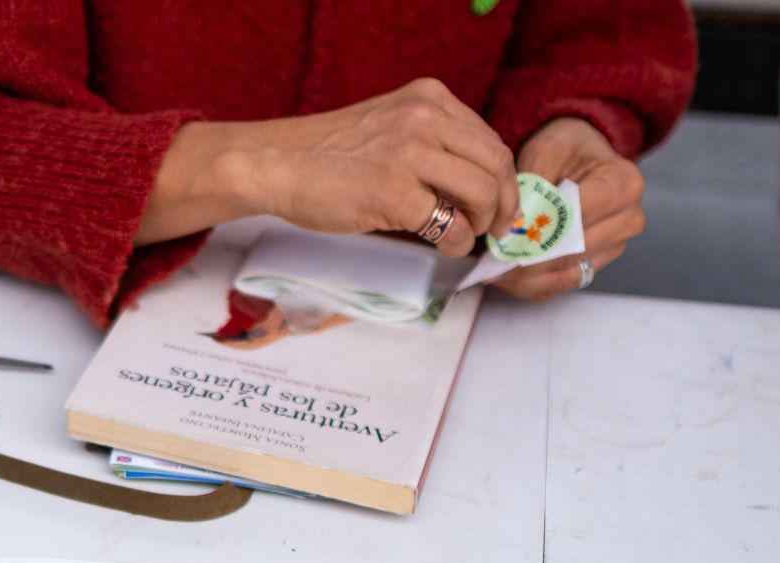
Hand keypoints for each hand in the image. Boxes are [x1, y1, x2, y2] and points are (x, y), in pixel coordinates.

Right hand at [265, 80, 519, 257]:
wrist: (275, 162)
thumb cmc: (325, 154)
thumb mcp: (388, 125)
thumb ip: (429, 141)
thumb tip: (472, 186)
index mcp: (428, 98)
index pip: (489, 140)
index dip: (503, 178)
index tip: (500, 204)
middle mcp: (425, 118)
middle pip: (495, 165)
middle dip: (504, 204)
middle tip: (496, 229)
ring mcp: (410, 154)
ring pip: (482, 193)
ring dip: (481, 224)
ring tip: (462, 236)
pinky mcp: (394, 192)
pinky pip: (450, 225)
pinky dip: (455, 243)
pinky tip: (442, 246)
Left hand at [495, 117, 645, 300]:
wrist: (580, 158)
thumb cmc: (565, 149)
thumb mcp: (546, 150)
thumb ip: (533, 184)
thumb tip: (516, 226)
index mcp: (623, 184)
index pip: (576, 218)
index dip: (538, 231)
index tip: (502, 238)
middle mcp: (628, 219)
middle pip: (572, 252)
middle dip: (527, 259)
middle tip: (488, 261)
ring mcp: (615, 246)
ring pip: (564, 275)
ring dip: (524, 278)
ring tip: (491, 269)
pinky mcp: (596, 264)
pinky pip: (560, 285)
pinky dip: (531, 284)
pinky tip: (506, 275)